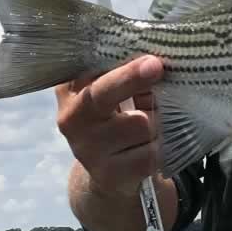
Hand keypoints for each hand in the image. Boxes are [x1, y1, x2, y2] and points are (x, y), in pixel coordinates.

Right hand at [55, 55, 163, 197]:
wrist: (109, 174)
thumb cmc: (118, 121)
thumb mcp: (116, 95)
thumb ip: (126, 75)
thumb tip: (156, 61)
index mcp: (70, 90)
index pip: (87, 68)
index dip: (116, 62)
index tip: (145, 55)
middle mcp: (71, 119)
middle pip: (103, 94)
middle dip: (131, 79)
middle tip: (156, 66)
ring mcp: (87, 149)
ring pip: (140, 125)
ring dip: (158, 122)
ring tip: (154, 125)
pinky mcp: (109, 175)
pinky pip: (151, 153)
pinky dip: (161, 148)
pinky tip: (153, 147)